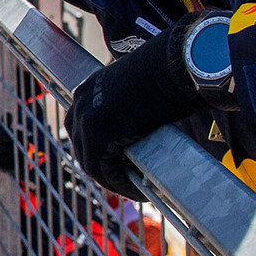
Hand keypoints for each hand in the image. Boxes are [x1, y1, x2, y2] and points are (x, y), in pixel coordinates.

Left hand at [66, 12, 210, 199]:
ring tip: (135, 190)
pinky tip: (138, 189)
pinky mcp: (97, 132)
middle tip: (125, 183)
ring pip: (91, 162)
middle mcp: (81, 101)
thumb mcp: (137, 92)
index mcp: (89, 89)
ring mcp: (86, 116)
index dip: (98, 151)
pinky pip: (102, 169)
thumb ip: (127, 111)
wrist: (173, 66)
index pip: (83, 128)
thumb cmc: (167, 75)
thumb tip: (136, 132)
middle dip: (102, 168)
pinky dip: (119, 182)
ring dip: (112, 180)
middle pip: (82, 146)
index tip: (116, 166)